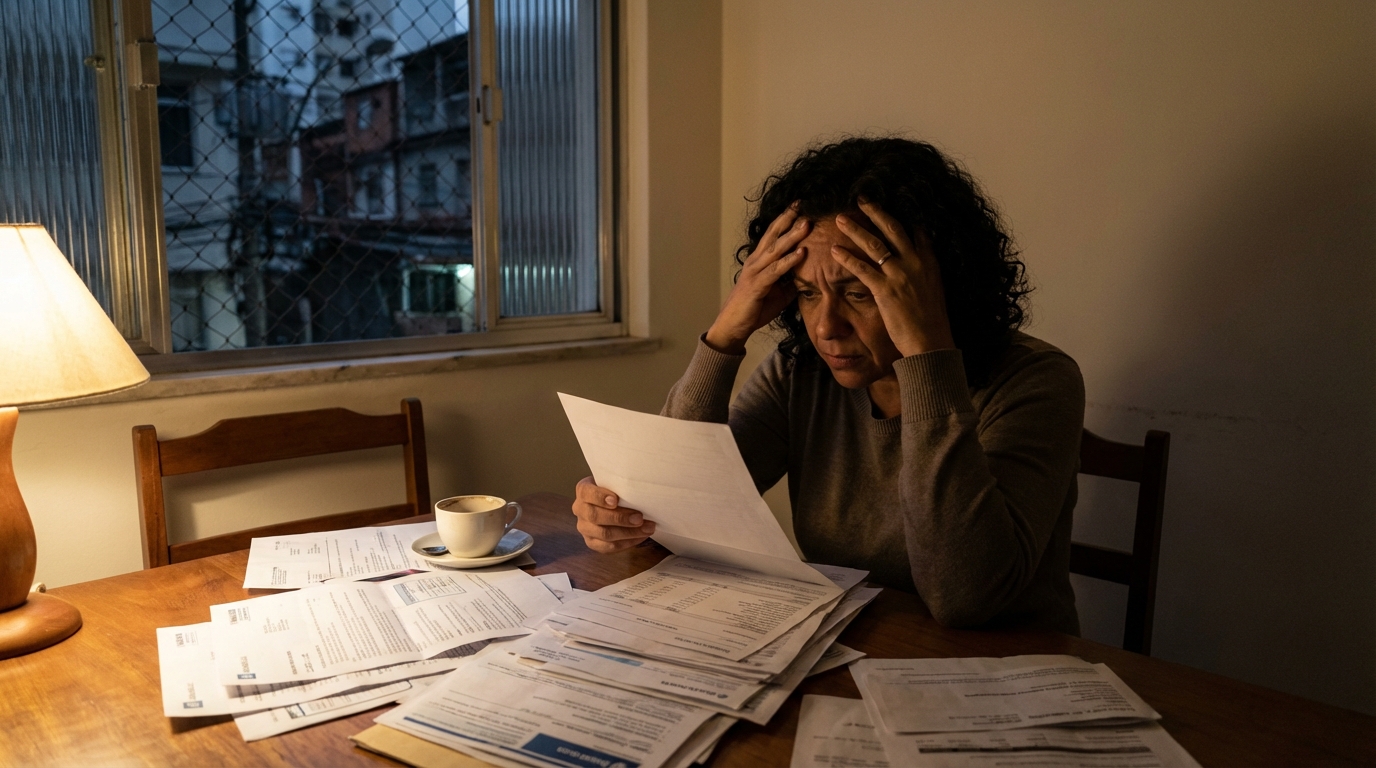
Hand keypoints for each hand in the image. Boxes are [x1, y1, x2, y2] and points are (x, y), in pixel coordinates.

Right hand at [571, 476, 656, 553]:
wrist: (610, 504)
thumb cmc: (616, 490)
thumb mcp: (615, 483)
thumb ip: (621, 486)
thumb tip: (640, 492)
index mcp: (583, 490)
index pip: (587, 493)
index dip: (600, 497)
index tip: (616, 500)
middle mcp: (580, 509)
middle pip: (595, 516)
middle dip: (620, 518)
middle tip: (639, 518)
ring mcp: (584, 528)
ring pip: (604, 534)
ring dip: (628, 532)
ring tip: (647, 528)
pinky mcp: (592, 542)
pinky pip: (609, 547)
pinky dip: (627, 542)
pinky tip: (641, 536)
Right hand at [705, 205, 811, 354]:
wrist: (733, 327)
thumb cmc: (754, 309)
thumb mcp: (777, 293)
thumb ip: (790, 282)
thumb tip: (808, 277)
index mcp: (759, 261)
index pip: (772, 235)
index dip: (785, 220)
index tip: (799, 207)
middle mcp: (755, 262)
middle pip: (773, 235)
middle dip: (788, 219)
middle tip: (802, 204)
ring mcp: (755, 272)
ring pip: (775, 249)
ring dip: (792, 236)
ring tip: (807, 223)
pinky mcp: (757, 286)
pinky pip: (776, 271)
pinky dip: (789, 261)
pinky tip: (802, 253)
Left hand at [831, 201, 955, 356]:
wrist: (931, 343)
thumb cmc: (930, 322)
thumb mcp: (933, 291)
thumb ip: (924, 273)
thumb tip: (917, 265)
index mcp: (929, 263)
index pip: (916, 231)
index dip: (900, 216)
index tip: (886, 204)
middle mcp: (916, 263)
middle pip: (893, 229)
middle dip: (875, 211)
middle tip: (861, 198)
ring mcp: (900, 275)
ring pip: (874, 244)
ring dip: (855, 229)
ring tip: (839, 219)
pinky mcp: (885, 290)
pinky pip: (862, 269)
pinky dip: (847, 258)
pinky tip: (834, 250)